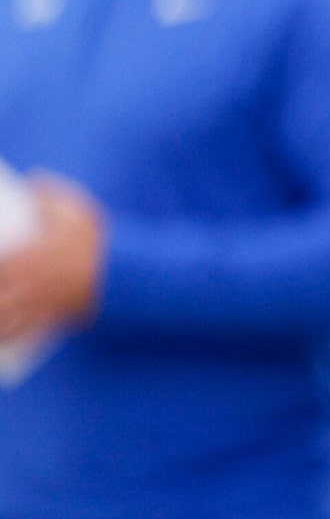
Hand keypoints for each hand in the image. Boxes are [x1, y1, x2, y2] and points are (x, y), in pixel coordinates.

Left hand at [0, 177, 103, 342]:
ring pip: (1, 320)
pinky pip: (22, 334)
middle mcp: (26, 286)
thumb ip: (52, 194)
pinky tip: (1, 341)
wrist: (128, 277)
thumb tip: (33, 178)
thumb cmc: (100, 242)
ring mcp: (37, 306)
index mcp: (25, 259)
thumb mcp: (79, 211)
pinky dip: (7, 339)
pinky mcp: (51, 320)